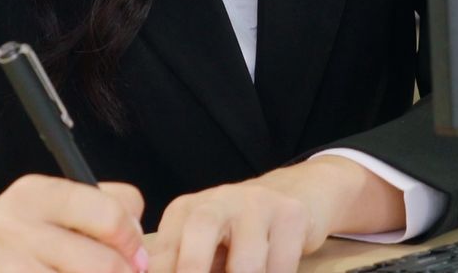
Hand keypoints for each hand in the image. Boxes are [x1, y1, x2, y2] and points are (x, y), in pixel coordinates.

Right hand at [0, 173, 147, 272]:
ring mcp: (2, 266)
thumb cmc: (11, 237)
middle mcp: (14, 228)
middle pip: (100, 264)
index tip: (138, 259)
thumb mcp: (49, 206)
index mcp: (35, 195)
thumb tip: (140, 230)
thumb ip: (103, 205)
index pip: (108, 213)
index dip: (132, 242)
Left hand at [145, 156, 404, 272]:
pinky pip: (281, 266)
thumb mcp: (204, 248)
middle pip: (200, 230)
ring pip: (247, 264)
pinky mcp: (291, 213)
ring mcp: (257, 203)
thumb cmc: (238, 234)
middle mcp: (217, 200)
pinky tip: (272, 272)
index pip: (162, 252)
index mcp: (184, 212)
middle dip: (193, 269)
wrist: (296, 192)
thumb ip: (183, 266)